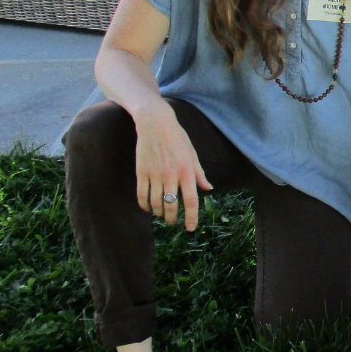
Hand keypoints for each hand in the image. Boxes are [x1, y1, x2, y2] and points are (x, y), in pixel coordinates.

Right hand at [132, 102, 211, 230]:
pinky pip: (142, 195)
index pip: (191, 200)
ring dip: (158, 213)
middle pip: (171, 206)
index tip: (190, 228)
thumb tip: (208, 189)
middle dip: (172, 219)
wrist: (156, 123)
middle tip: (173, 223)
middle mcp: (171, 174)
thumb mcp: (192, 154)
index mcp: (187, 171)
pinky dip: (145, 205)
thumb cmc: (178, 138)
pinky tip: (148, 208)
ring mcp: (155, 174)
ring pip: (155, 203)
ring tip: (162, 214)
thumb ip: (199, 173)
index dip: (191, 217)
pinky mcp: (142, 172)